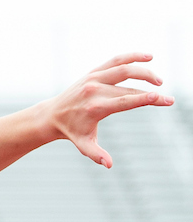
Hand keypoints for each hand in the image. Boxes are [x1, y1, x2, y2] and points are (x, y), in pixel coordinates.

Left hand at [47, 53, 169, 168]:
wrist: (52, 115)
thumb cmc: (71, 131)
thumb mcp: (83, 144)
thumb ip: (96, 154)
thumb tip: (109, 165)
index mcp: (95, 107)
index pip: (125, 101)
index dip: (145, 99)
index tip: (163, 99)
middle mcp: (94, 90)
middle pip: (129, 87)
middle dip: (151, 91)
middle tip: (168, 99)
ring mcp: (93, 78)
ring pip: (123, 68)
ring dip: (144, 72)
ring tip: (159, 81)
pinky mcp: (92, 72)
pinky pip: (115, 60)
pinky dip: (132, 56)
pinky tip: (148, 57)